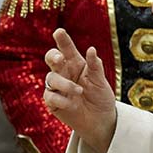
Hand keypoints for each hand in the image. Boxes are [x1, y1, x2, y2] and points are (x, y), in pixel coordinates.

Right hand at [43, 29, 118, 152]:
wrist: (100, 121)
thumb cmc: (100, 98)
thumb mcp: (101, 82)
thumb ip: (95, 67)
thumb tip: (91, 50)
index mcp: (76, 64)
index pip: (67, 49)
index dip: (62, 40)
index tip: (59, 32)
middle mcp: (64, 73)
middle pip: (51, 59)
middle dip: (53, 56)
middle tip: (60, 58)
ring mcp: (57, 87)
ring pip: (51, 78)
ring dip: (64, 84)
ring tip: (79, 91)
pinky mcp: (53, 102)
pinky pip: (50, 97)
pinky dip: (61, 99)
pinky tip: (72, 103)